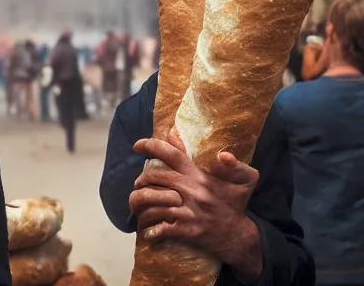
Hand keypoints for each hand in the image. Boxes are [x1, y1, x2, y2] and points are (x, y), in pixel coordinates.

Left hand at [129, 129, 262, 280]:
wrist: (239, 236)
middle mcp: (192, 191)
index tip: (137, 145)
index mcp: (200, 176)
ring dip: (140, 203)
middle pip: (154, 177)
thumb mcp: (244, 179)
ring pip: (152, 202)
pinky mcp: (186, 230)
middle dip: (141, 178)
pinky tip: (148, 230)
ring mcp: (188, 211)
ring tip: (138, 205)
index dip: (151, 146)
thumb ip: (232, 163)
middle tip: (139, 182)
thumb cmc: (237, 204)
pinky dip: (150, 230)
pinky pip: (160, 228)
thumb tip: (221, 153)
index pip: (172, 154)